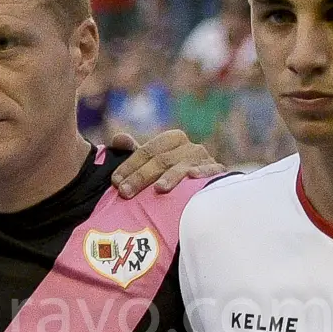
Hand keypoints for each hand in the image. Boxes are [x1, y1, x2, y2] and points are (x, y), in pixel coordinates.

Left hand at [110, 130, 224, 198]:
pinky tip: (193, 177)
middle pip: (161, 160)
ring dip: (170, 177)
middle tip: (125, 192)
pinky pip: (209, 172)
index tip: (115, 181)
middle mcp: (188, 147)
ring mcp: (203, 160)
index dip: (129, 165)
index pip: (146, 151)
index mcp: (171, 140)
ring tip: (158, 189)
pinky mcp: (217, 173)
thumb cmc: (174, 173)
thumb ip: (135, 153)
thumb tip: (118, 139)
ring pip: (182, 167)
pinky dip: (201, 173)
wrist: (208, 186)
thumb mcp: (154, 161)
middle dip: (141, 177)